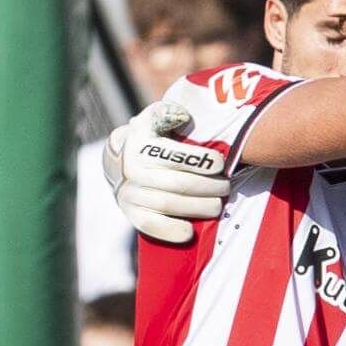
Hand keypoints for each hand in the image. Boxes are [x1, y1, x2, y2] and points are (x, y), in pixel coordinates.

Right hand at [104, 102, 232, 242]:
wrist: (119, 164)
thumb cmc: (150, 139)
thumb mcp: (155, 119)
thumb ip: (169, 113)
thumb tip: (183, 116)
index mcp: (140, 145)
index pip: (174, 156)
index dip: (201, 161)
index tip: (221, 163)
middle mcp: (132, 170)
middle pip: (178, 184)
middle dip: (208, 186)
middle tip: (226, 186)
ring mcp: (129, 194)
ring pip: (169, 204)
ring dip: (199, 207)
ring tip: (218, 204)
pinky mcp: (131, 214)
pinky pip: (151, 225)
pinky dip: (171, 231)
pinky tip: (189, 231)